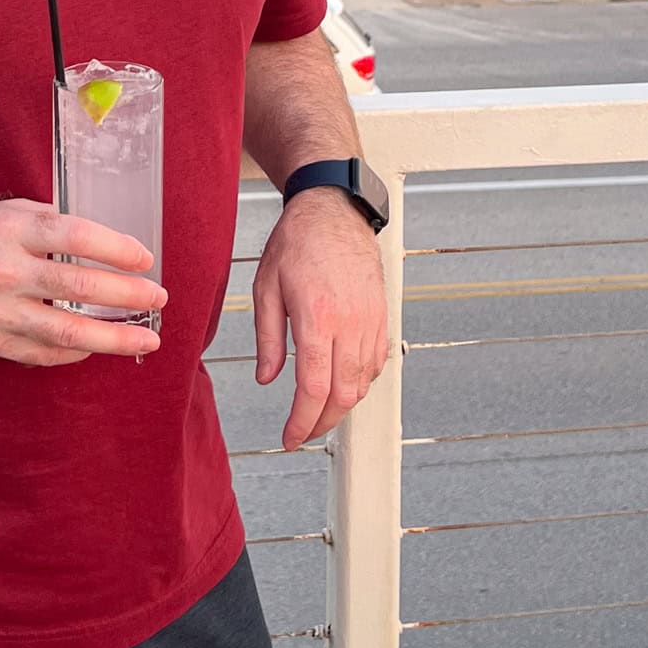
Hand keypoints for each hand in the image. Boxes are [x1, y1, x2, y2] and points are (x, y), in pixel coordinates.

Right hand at [0, 199, 163, 366]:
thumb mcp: (3, 213)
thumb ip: (47, 224)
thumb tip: (97, 242)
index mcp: (12, 231)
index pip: (76, 237)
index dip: (116, 247)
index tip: (144, 257)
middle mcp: (7, 272)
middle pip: (80, 286)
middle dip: (128, 295)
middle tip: (157, 297)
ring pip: (67, 331)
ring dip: (113, 337)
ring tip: (146, 338)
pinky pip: (44, 353)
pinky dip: (75, 352)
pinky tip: (96, 347)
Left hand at [252, 189, 388, 449]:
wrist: (333, 210)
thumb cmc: (297, 242)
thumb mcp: (266, 287)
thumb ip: (268, 338)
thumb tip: (268, 377)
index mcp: (318, 318)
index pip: (314, 387)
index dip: (302, 422)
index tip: (290, 437)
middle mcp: (350, 324)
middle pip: (343, 395)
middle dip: (322, 423)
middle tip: (301, 432)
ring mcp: (371, 320)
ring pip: (363, 383)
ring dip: (342, 406)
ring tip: (318, 412)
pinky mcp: (382, 315)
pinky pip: (376, 362)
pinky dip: (360, 382)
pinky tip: (342, 383)